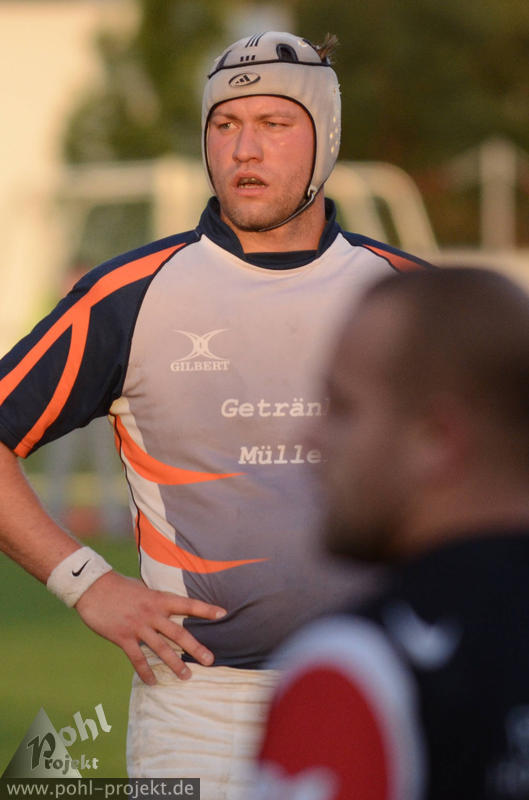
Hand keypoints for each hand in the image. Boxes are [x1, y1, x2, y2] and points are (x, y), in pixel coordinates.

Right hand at [75, 571, 226, 684]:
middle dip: (196, 648)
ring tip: (187, 677)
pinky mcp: (123, 637)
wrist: (92, 587)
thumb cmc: (118, 586)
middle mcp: (152, 613)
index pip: (187, 604)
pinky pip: (137, 659)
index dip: (205, 609)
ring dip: (175, 664)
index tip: (223, 614)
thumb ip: (155, 600)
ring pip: (161, 649)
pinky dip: (145, 672)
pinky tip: (153, 683)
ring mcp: (138, 626)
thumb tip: (166, 606)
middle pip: (178, 633)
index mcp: (158, 599)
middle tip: (210, 660)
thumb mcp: (142, 588)